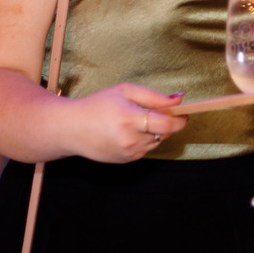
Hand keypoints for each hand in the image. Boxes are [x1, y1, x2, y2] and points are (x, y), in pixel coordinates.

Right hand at [68, 83, 187, 162]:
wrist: (70, 129)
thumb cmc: (97, 105)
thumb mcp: (125, 91)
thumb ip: (154, 96)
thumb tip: (179, 99)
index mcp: (129, 119)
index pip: (167, 125)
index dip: (180, 119)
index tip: (183, 112)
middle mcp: (130, 139)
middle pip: (164, 133)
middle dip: (167, 122)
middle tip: (155, 111)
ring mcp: (128, 153)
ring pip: (156, 141)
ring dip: (155, 131)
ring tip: (135, 120)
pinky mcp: (126, 160)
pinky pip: (145, 149)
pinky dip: (144, 139)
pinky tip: (127, 131)